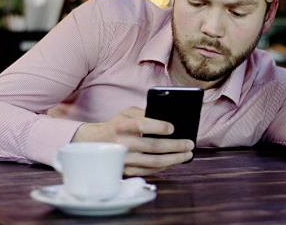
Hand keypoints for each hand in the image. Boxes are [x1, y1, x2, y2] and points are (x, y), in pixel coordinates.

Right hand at [71, 107, 193, 175]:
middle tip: (190, 144)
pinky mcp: (126, 171)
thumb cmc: (118, 124)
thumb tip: (169, 119)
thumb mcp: (127, 113)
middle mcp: (122, 143)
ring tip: (187, 154)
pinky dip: (164, 167)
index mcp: (122, 125)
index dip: (158, 126)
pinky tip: (174, 161)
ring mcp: (124, 160)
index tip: (173, 128)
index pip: (142, 125)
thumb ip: (145, 113)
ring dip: (174, 159)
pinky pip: (149, 171)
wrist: (95, 143)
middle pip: (153, 146)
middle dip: (175, 146)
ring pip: (153, 162)